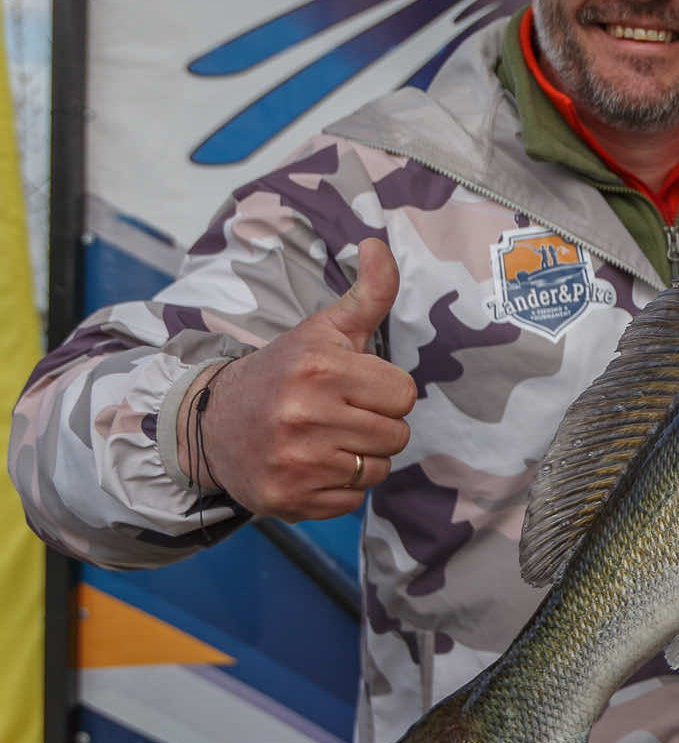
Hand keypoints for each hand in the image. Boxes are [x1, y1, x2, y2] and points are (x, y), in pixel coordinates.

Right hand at [178, 238, 415, 519]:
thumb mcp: (323, 329)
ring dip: (361, 457)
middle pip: (396, 435)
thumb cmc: (282, 372)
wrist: (211, 423)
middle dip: (376, 424)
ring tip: (326, 439)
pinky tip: (312, 465)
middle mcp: (304, 415)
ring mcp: (294, 461)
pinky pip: (352, 499)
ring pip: (377, 469)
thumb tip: (380, 243)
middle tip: (338, 415)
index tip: (354, 388)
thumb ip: (367, 292)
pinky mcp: (288, 498)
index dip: (385, 392)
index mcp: (319, 369)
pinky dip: (339, 486)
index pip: (403, 395)